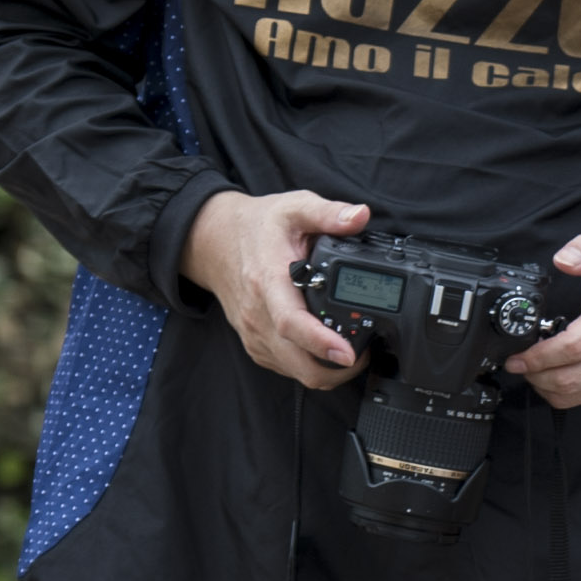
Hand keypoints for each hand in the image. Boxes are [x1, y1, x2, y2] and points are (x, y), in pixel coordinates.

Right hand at [181, 189, 370, 390]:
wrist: (215, 240)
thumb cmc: (258, 227)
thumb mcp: (294, 208)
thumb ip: (329, 213)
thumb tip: (361, 216)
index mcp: (269, 282)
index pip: (292, 323)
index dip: (322, 343)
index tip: (349, 353)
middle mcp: (258, 313)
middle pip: (298, 362)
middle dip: (337, 370)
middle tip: (365, 354)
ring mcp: (254, 332)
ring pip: (293, 370)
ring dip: (326, 371)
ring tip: (352, 352)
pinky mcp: (254, 341)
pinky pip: (284, 367)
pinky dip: (309, 366)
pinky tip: (326, 351)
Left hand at [506, 228, 580, 406]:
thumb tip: (563, 260)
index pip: (573, 347)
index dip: (539, 357)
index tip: (518, 356)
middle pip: (571, 379)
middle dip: (535, 377)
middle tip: (519, 365)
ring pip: (579, 395)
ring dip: (548, 388)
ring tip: (536, 372)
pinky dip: (571, 391)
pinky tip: (564, 372)